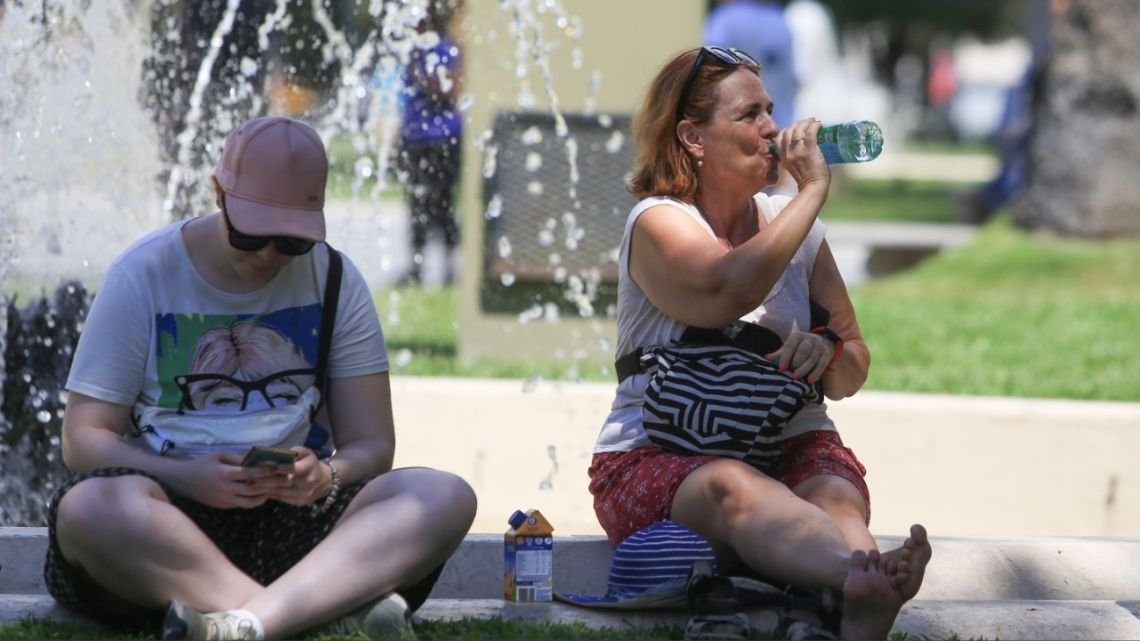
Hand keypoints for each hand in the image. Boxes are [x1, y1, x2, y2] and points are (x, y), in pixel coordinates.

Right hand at [169, 451, 284, 509]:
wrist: (183, 480)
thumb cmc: (203, 464)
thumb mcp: (219, 455)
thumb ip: (238, 458)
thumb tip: (257, 459)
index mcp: (225, 473)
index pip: (250, 473)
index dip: (266, 471)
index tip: (279, 468)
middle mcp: (225, 488)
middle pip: (253, 489)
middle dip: (271, 485)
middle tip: (285, 481)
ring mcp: (224, 499)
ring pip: (249, 502)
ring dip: (264, 496)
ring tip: (275, 489)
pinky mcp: (223, 506)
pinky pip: (241, 505)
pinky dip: (253, 501)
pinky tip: (261, 495)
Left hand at [254, 447, 330, 506]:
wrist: (326, 482)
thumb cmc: (312, 464)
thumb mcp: (308, 453)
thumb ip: (296, 450)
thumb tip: (282, 452)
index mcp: (310, 468)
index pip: (293, 469)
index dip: (279, 468)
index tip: (264, 466)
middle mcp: (307, 483)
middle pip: (283, 482)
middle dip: (265, 480)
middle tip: (249, 477)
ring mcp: (303, 495)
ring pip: (280, 492)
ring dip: (264, 488)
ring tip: (250, 484)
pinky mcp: (299, 502)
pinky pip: (281, 498)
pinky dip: (269, 494)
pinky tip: (259, 490)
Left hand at [765, 328, 834, 384]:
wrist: (821, 341)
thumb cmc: (799, 346)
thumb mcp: (789, 347)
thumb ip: (778, 353)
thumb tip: (764, 358)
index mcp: (797, 336)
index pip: (790, 346)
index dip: (785, 357)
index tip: (781, 368)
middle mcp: (809, 339)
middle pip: (803, 351)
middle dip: (796, 363)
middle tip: (790, 375)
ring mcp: (819, 346)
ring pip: (813, 358)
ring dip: (805, 369)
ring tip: (797, 379)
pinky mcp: (826, 354)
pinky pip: (821, 364)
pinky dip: (816, 373)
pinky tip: (810, 381)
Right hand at [775, 118, 829, 190]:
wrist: (813, 187)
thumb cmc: (807, 180)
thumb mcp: (792, 168)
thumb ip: (792, 157)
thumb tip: (799, 147)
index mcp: (783, 158)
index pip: (779, 138)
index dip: (786, 130)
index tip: (794, 128)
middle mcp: (788, 153)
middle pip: (788, 131)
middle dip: (796, 124)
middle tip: (806, 122)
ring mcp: (798, 151)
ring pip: (798, 130)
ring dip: (805, 123)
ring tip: (812, 121)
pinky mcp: (809, 150)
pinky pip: (810, 132)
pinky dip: (814, 126)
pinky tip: (818, 125)